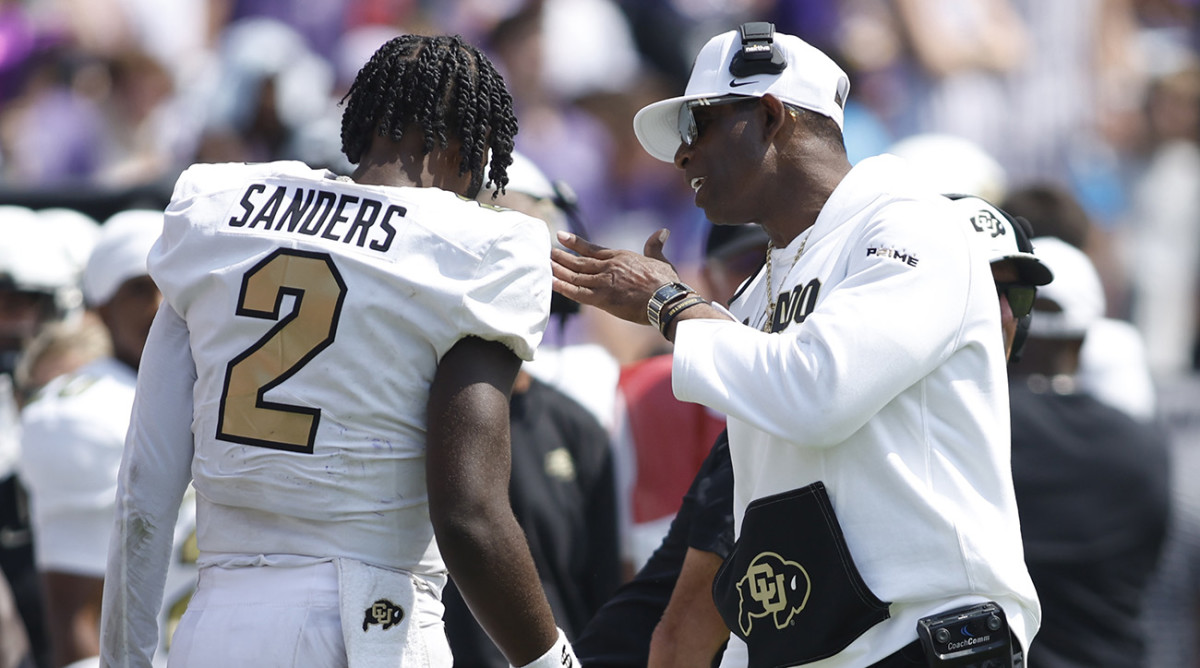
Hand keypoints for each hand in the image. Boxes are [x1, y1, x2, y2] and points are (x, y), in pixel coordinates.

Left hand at [551, 229, 681, 325]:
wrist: (666, 299)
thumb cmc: (666, 282)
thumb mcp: (661, 260)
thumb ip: (655, 245)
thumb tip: (663, 231)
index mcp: (620, 257)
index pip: (592, 248)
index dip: (575, 243)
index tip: (561, 236)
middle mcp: (608, 267)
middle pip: (579, 261)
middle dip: (562, 257)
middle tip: (547, 252)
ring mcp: (604, 282)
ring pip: (575, 276)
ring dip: (559, 270)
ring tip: (545, 264)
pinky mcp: (602, 299)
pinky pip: (577, 293)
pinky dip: (563, 287)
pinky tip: (551, 282)